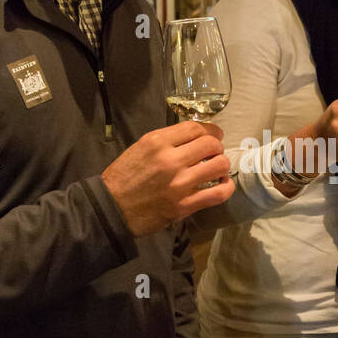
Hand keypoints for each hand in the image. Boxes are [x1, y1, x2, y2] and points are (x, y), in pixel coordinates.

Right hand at [101, 120, 233, 236]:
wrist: (111, 208)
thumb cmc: (123, 177)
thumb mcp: (139, 148)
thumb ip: (166, 141)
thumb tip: (193, 139)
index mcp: (157, 142)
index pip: (195, 128)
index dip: (211, 130)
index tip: (215, 135)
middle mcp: (170, 160)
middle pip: (211, 144)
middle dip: (217, 147)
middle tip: (214, 153)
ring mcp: (179, 184)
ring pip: (219, 165)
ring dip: (222, 165)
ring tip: (216, 169)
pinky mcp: (184, 205)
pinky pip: (218, 194)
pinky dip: (226, 187)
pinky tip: (222, 185)